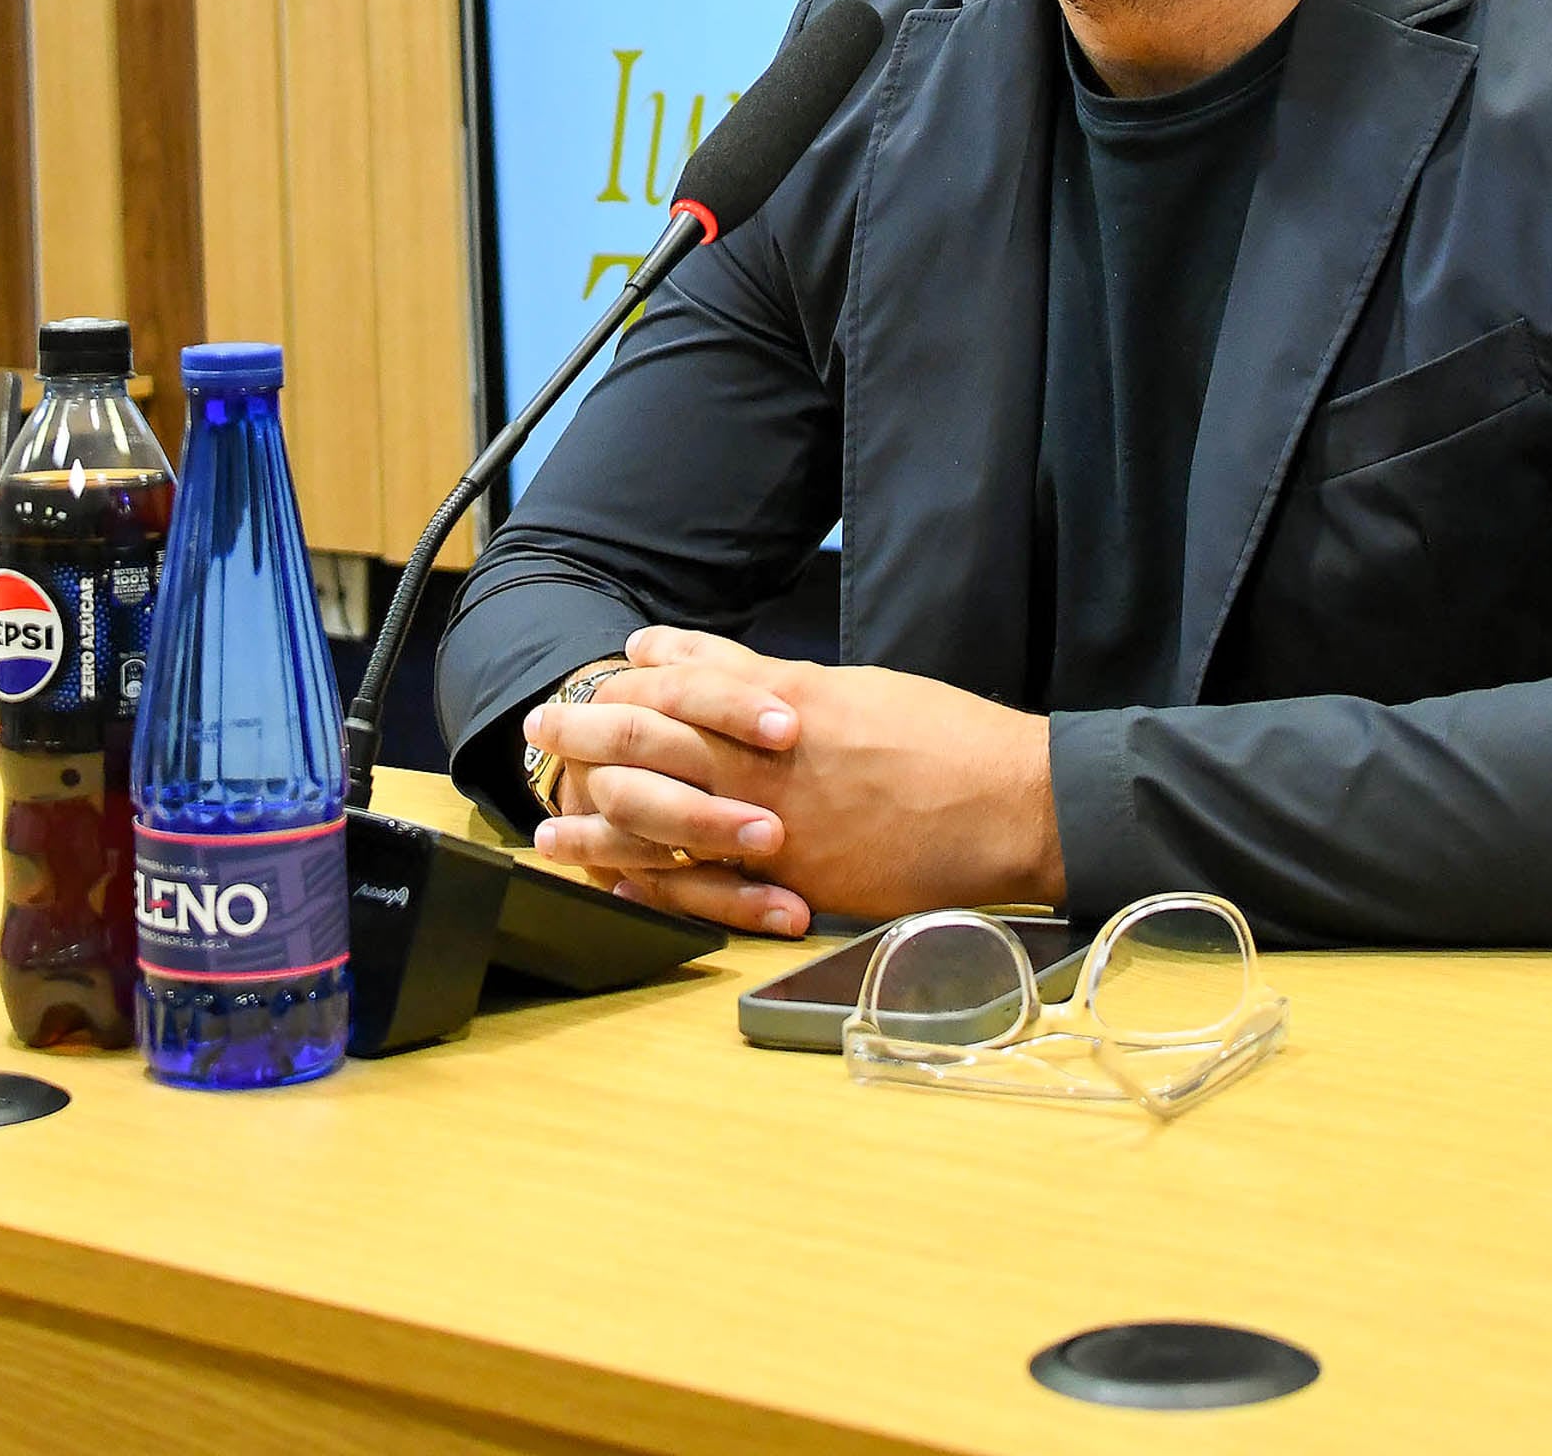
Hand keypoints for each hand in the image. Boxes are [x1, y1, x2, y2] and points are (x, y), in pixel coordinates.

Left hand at [525, 627, 1062, 937]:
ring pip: (661, 813)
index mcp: (784, 698)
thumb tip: (710, 663)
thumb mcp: (855, 688)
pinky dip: (653, 883)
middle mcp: (768, 755)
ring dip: (596, 820)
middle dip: (587, 734)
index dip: (629, 680)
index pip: (680, 681)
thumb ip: (773, 681)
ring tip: (548, 829)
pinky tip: (621, 889)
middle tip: (542, 731)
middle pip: (650, 738)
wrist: (1010, 801)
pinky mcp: (797, 874)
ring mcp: (777, 817)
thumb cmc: (944, 739)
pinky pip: (704, 881)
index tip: (600, 677)